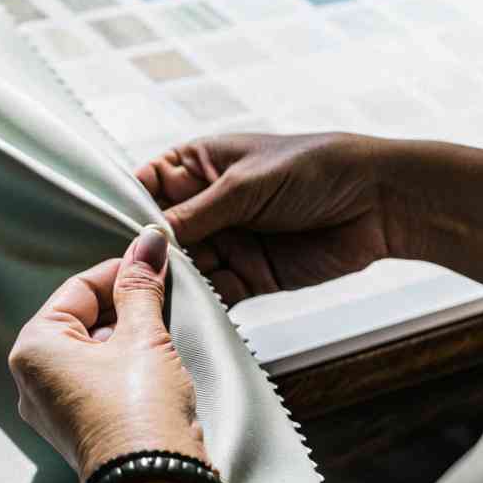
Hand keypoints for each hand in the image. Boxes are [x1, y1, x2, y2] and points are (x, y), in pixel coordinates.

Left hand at [8, 226, 205, 482]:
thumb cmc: (140, 412)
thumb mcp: (143, 336)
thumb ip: (141, 285)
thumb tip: (149, 241)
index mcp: (34, 347)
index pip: (79, 289)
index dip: (120, 271)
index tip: (153, 260)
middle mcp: (33, 377)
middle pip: (83, 319)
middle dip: (125, 305)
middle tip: (161, 294)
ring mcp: (54, 406)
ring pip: (93, 349)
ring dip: (127, 335)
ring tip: (161, 331)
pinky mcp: (78, 427)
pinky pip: (97, 379)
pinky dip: (124, 364)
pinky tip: (153, 364)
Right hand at [136, 133, 404, 304]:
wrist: (381, 202)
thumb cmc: (313, 169)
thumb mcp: (245, 185)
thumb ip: (196, 214)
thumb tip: (147, 237)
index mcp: (198, 166)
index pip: (147, 187)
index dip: (126, 209)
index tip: (101, 234)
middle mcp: (206, 205)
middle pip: (160, 235)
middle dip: (143, 255)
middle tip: (117, 281)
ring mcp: (227, 241)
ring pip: (184, 267)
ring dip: (170, 284)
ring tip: (146, 305)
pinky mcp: (249, 275)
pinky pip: (215, 293)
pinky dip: (200, 306)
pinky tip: (182, 316)